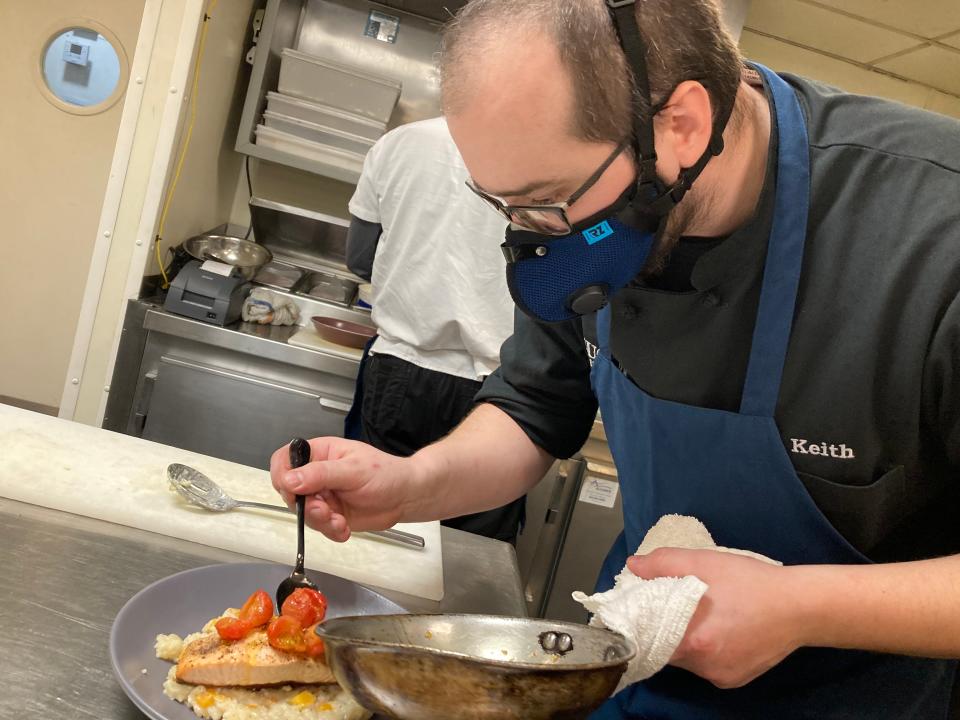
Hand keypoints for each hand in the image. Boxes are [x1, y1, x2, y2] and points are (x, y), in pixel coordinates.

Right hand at [269, 437, 414, 542]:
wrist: (405, 497)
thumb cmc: (385, 473)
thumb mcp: (352, 470)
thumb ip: (321, 474)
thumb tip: (289, 480)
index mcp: (319, 453)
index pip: (285, 459)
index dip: (282, 475)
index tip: (293, 491)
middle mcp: (316, 474)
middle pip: (290, 491)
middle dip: (306, 505)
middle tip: (325, 510)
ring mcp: (322, 496)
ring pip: (303, 512)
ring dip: (320, 521)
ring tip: (340, 521)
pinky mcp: (330, 515)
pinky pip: (318, 527)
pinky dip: (330, 531)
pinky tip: (344, 528)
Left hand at [627, 548, 807, 688]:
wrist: (800, 607)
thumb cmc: (751, 582)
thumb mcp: (704, 562)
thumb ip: (663, 563)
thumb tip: (633, 566)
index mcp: (694, 641)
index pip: (648, 639)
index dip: (641, 623)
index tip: (640, 608)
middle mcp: (705, 667)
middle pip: (666, 650)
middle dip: (664, 628)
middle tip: (670, 605)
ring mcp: (721, 677)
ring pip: (687, 659)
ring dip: (686, 639)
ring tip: (699, 616)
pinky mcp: (735, 680)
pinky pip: (707, 666)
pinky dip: (706, 649)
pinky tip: (719, 630)